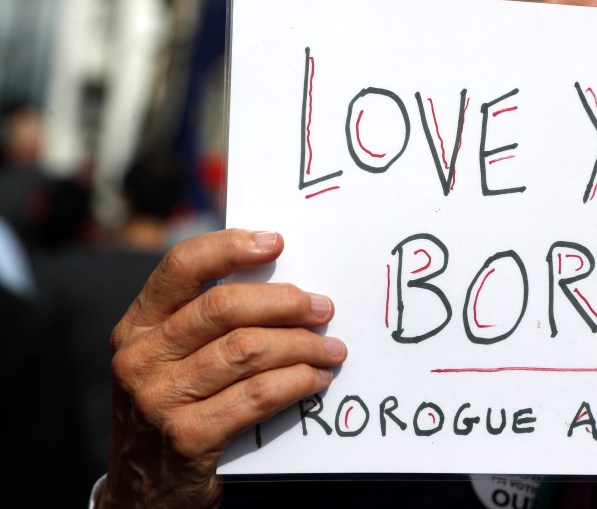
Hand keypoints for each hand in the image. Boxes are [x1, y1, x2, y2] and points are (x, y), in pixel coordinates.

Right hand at [98, 229, 345, 507]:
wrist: (144, 492)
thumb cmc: (174, 409)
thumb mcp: (169, 360)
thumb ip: (206, 324)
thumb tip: (280, 283)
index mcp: (136, 326)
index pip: (182, 267)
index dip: (231, 248)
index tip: (277, 243)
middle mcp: (140, 358)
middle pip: (224, 308)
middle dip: (285, 303)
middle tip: (323, 307)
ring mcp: (159, 400)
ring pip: (248, 351)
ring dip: (302, 345)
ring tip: (331, 348)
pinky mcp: (188, 437)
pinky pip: (258, 395)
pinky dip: (297, 382)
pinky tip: (316, 379)